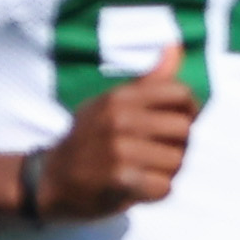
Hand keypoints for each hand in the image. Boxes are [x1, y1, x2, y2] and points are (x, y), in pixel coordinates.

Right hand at [32, 51, 197, 220]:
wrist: (50, 180)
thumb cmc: (89, 140)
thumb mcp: (111, 104)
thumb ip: (149, 81)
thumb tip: (175, 46)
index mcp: (120, 97)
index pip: (179, 93)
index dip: (189, 110)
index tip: (176, 124)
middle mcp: (119, 118)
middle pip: (184, 129)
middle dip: (178, 146)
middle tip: (158, 154)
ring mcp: (119, 148)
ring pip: (177, 161)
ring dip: (167, 172)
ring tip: (144, 171)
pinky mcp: (119, 178)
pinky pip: (164, 187)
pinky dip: (156, 192)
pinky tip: (137, 187)